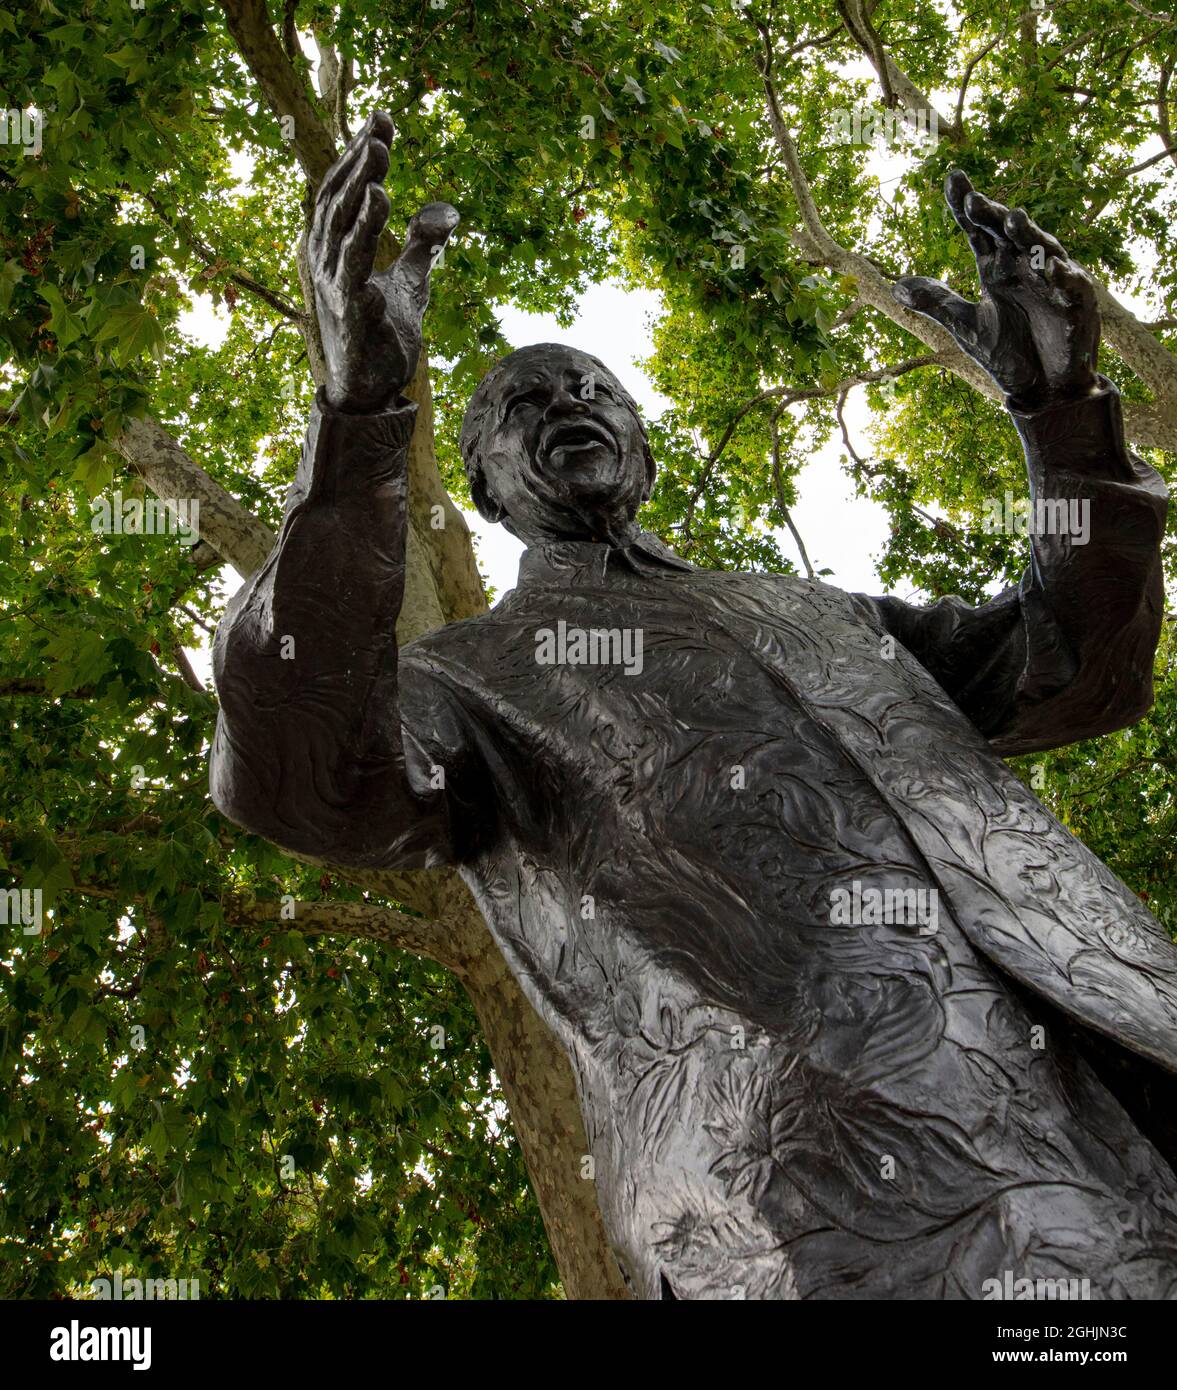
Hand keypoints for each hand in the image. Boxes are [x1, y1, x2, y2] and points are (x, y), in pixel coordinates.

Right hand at [308, 111, 459, 411]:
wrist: (370, 391)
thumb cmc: (381, 334)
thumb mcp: (410, 284)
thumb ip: (423, 248)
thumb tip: (446, 214)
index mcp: (335, 249)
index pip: (342, 191)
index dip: (358, 154)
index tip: (382, 119)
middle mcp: (326, 263)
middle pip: (337, 202)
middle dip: (358, 164)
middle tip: (380, 131)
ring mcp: (334, 289)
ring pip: (341, 232)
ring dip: (359, 194)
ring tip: (379, 161)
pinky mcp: (351, 315)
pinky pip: (353, 272)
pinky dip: (363, 239)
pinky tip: (377, 208)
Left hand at [892, 170, 1098, 408]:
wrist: (1041, 390)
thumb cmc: (1008, 354)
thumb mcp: (966, 327)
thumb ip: (937, 302)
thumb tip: (896, 286)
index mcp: (995, 269)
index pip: (978, 230)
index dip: (965, 206)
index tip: (953, 178)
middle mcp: (1023, 267)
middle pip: (1007, 233)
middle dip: (993, 216)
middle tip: (974, 201)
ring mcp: (1052, 282)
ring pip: (1041, 250)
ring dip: (1028, 236)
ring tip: (1013, 219)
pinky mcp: (1077, 304)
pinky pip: (1070, 285)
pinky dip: (1061, 276)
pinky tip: (1049, 264)